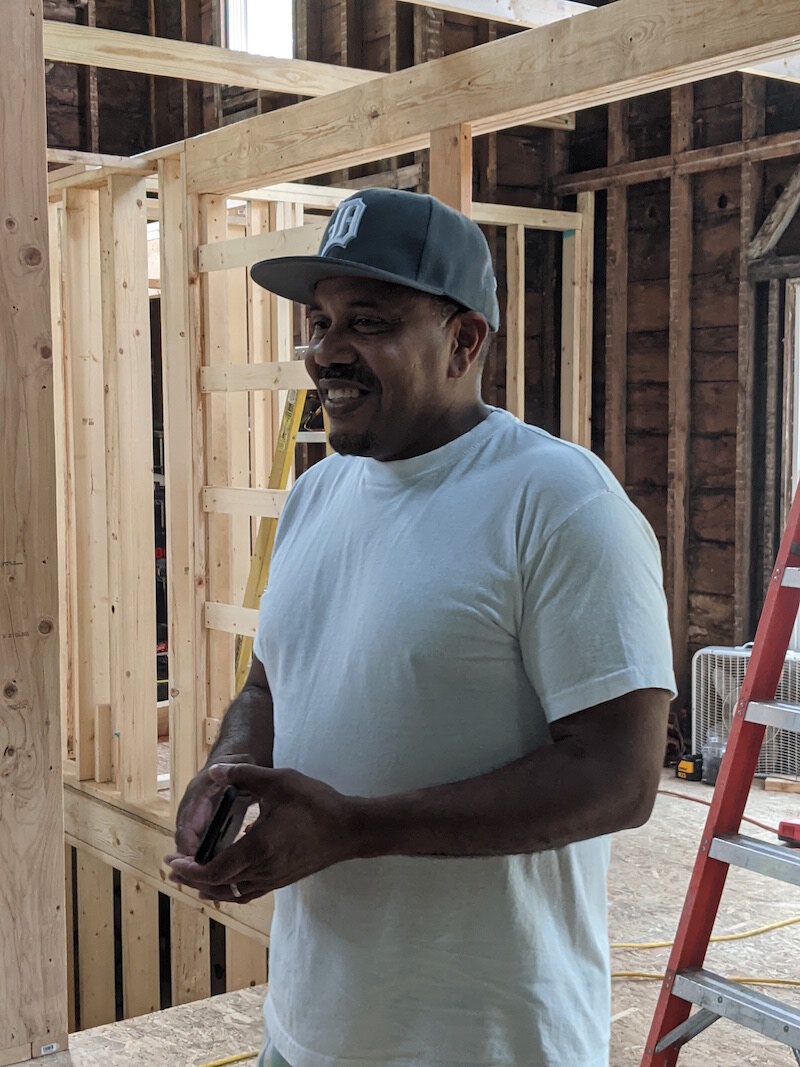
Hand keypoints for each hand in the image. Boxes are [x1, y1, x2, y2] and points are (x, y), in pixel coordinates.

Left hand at [165, 764, 359, 902]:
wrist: (350, 829)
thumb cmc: (316, 803)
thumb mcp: (279, 781)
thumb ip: (244, 775)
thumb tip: (215, 772)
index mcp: (258, 849)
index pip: (213, 871)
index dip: (189, 869)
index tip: (172, 861)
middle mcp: (263, 870)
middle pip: (217, 885)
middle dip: (191, 878)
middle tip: (173, 867)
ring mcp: (273, 879)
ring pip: (232, 892)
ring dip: (209, 886)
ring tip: (192, 876)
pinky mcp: (282, 880)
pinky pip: (248, 892)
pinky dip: (230, 889)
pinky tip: (226, 878)